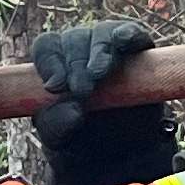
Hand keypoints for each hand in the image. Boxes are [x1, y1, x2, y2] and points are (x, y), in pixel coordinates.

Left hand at [31, 21, 177, 184]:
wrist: (123, 151)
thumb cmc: (83, 137)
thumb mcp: (60, 138)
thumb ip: (57, 124)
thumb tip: (74, 108)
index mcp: (55, 62)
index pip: (46, 48)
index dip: (50, 63)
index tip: (55, 87)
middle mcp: (81, 48)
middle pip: (73, 40)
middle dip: (76, 65)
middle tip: (82, 90)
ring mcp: (110, 45)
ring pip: (102, 34)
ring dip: (99, 52)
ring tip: (99, 73)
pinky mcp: (138, 50)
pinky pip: (132, 33)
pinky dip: (129, 35)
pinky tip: (126, 40)